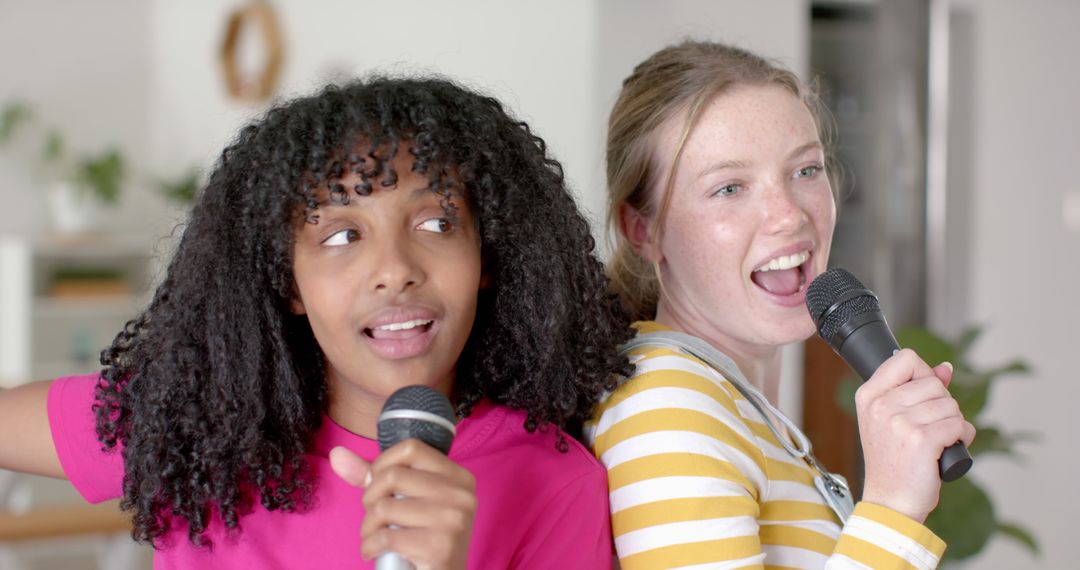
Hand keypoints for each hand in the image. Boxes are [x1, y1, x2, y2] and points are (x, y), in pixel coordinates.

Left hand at [329, 441, 475, 569]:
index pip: (412, 447)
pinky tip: (373, 551)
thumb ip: (373, 476)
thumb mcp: (406, 501)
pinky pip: (386, 537)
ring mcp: (454, 520)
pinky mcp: (441, 547)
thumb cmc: (423, 537)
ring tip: (372, 536)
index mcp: (459, 476)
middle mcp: (462, 494)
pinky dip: (369, 546)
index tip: (375, 484)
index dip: (382, 463)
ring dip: (368, 527)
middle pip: (394, 476)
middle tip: (373, 516)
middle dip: (370, 498)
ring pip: (385, 507)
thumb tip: (336, 454)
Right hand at [855, 349, 975, 522]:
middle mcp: (881, 405)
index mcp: (869, 395)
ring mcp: (900, 422)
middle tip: (929, 427)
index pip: (905, 358)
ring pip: (950, 404)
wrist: (890, 500)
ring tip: (937, 440)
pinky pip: (959, 425)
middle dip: (942, 404)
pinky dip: (962, 437)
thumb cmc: (892, 461)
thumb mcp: (892, 420)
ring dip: (954, 423)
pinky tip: (948, 449)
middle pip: (934, 383)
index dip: (923, 374)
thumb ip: (915, 389)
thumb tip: (945, 368)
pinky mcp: (921, 440)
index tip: (922, 396)